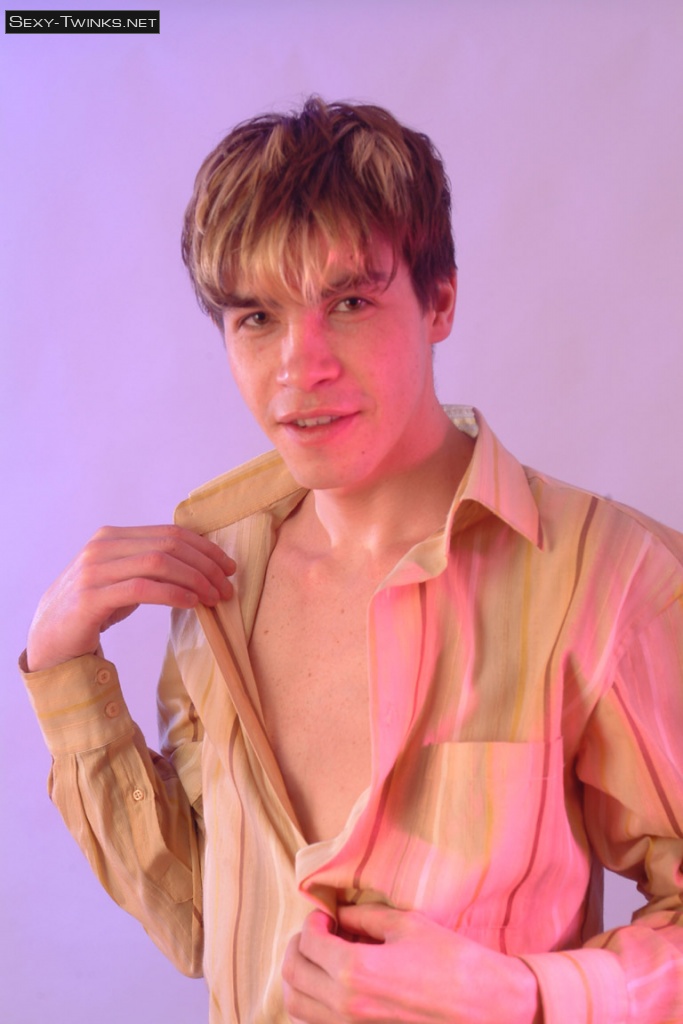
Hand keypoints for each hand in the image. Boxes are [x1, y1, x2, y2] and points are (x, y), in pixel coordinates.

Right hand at [26, 524, 235, 670]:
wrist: (49, 639)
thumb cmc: (92, 610)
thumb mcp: (121, 579)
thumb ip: (148, 566)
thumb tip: (198, 566)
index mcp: (112, 537)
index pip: (170, 533)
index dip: (204, 548)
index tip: (228, 566)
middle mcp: (102, 547)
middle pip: (169, 545)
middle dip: (206, 565)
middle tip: (227, 586)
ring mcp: (95, 570)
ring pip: (159, 562)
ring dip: (195, 579)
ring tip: (215, 597)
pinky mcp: (92, 596)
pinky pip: (143, 588)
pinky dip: (174, 593)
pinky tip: (192, 603)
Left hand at [282, 904, 539, 1023]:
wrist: (487, 1008)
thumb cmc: (451, 961)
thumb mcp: (405, 925)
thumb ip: (363, 918)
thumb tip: (338, 915)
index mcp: (355, 971)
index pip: (308, 942)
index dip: (312, 922)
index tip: (325, 915)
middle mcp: (345, 1007)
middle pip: (293, 975)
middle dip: (298, 947)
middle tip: (316, 932)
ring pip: (296, 1007)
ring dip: (300, 977)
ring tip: (320, 958)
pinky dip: (312, 1004)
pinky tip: (333, 985)